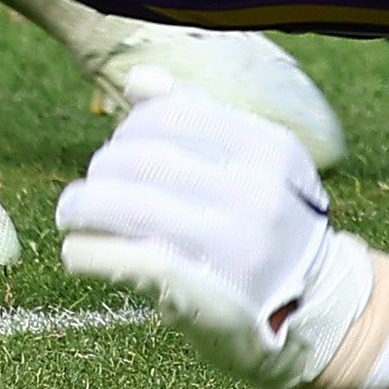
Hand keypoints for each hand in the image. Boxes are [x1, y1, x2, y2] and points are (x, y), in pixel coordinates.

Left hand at [58, 71, 388, 388]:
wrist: (314, 309)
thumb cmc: (269, 227)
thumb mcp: (256, 166)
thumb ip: (201, 120)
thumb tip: (139, 80)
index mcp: (270, 149)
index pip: (172, 116)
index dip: (129, 130)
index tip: (119, 151)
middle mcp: (256, 192)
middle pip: (141, 159)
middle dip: (99, 173)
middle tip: (88, 192)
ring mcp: (232, 244)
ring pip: (125, 206)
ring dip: (80, 207)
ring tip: (74, 216)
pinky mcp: (202, 294)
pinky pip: (123, 258)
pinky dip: (85, 251)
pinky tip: (79, 251)